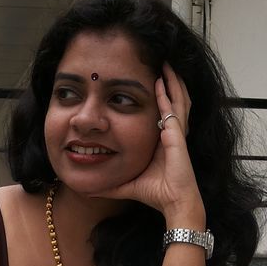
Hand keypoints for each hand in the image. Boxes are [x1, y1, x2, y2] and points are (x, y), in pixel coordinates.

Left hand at [98, 63, 205, 225]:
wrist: (173, 204)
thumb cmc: (156, 194)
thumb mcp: (127, 184)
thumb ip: (110, 185)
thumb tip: (88, 190)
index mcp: (163, 140)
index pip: (163, 111)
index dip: (159, 95)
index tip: (147, 81)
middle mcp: (172, 133)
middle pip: (173, 99)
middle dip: (168, 81)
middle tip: (160, 62)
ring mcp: (176, 133)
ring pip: (178, 99)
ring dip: (172, 80)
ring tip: (165, 62)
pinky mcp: (177, 136)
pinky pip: (172, 109)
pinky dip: (167, 94)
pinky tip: (161, 79)